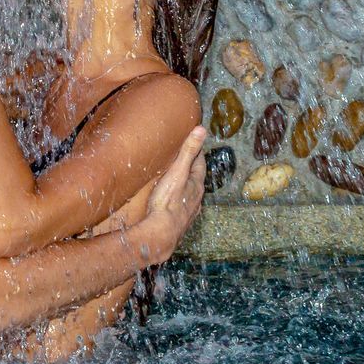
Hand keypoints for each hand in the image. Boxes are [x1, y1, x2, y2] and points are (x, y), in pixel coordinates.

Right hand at [132, 126, 206, 264]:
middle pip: (196, 180)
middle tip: (186, 162)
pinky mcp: (180, 223)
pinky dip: (179, 203)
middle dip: (192, 171)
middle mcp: (196, 198)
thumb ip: (188, 151)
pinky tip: (172, 206)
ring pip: (191, 196)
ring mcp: (189, 212)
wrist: (162, 233)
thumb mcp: (177, 172)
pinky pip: (182, 209)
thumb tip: (201, 130)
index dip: (197, 153)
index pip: (199, 164)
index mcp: (196, 184)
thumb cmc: (168, 201)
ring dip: (186, 188)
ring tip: (178, 183)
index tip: (195, 145)